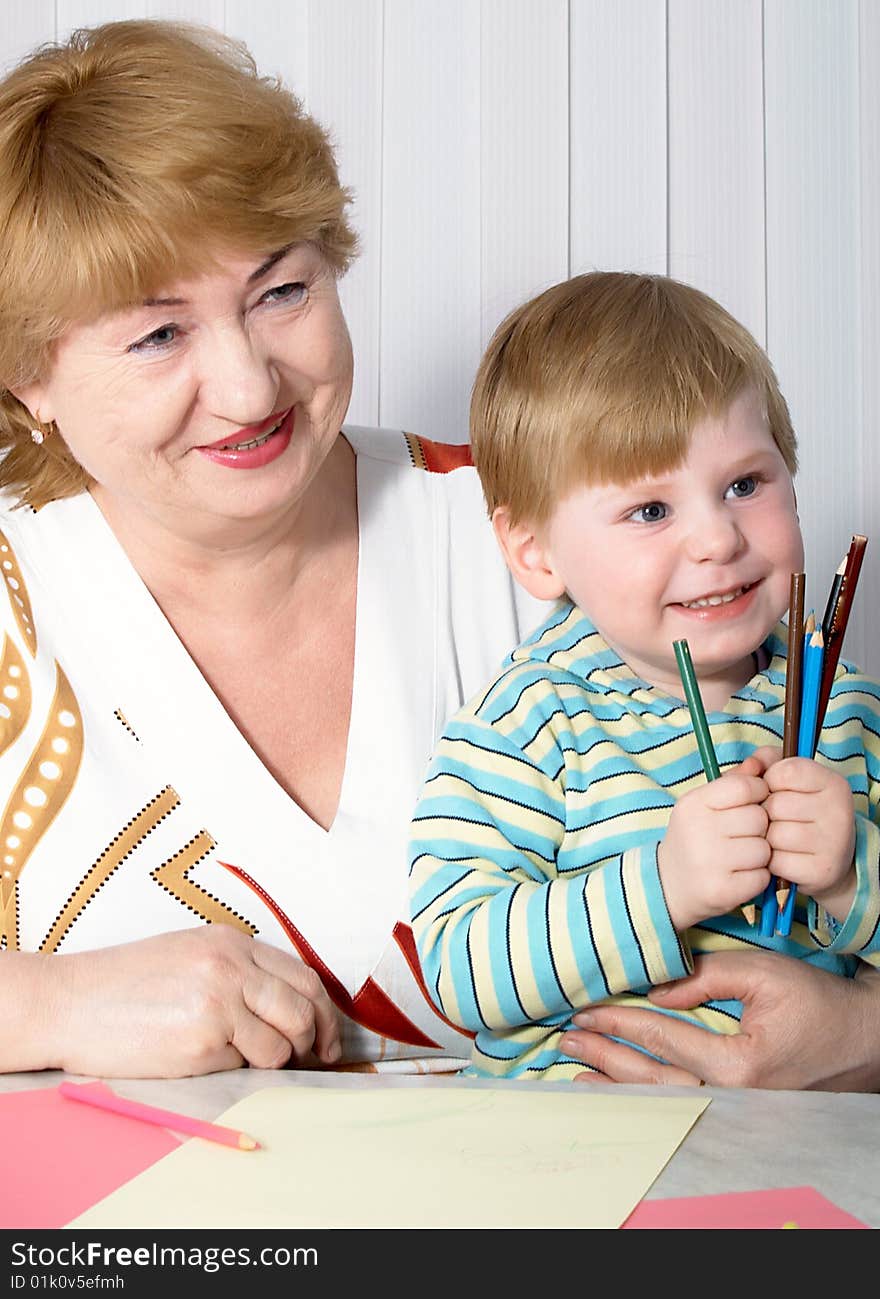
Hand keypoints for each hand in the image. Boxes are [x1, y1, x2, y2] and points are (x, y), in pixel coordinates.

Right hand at [41, 926, 341, 1077]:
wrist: (70, 1002)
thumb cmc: (124, 984)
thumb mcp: (189, 954)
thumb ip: (237, 971)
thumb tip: (285, 1008)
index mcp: (231, 943)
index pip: (303, 977)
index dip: (324, 1012)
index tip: (328, 1037)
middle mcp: (231, 968)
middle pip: (303, 1010)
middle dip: (316, 1041)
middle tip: (313, 1061)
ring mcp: (219, 1004)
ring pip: (281, 1045)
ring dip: (277, 1063)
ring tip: (252, 1063)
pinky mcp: (202, 1043)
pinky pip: (243, 1067)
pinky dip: (238, 1073)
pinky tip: (212, 1064)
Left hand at [560, 950, 879, 1090]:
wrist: (862, 1039)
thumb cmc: (815, 1002)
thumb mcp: (763, 973)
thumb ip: (705, 977)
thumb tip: (655, 990)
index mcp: (739, 1063)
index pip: (664, 1037)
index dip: (621, 1020)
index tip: (587, 1009)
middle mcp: (733, 1097)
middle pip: (653, 1078)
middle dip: (605, 1055)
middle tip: (568, 1035)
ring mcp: (736, 1111)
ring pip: (663, 1098)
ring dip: (615, 1081)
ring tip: (575, 1066)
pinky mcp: (738, 1110)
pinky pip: (680, 1101)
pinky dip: (642, 1094)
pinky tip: (615, 1088)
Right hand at [658, 759, 771, 929]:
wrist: (667, 885)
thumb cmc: (694, 838)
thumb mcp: (705, 804)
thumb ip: (735, 781)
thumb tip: (764, 759)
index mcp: (694, 803)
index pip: (745, 786)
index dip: (759, 794)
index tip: (753, 804)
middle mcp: (698, 830)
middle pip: (759, 818)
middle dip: (760, 828)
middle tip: (744, 836)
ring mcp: (709, 862)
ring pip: (764, 849)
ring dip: (761, 855)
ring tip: (742, 857)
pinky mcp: (721, 891)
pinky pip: (762, 877)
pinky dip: (757, 878)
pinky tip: (741, 875)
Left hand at [762, 753, 856, 921]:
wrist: (828, 862)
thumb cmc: (800, 812)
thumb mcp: (789, 780)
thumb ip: (766, 761)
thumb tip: (750, 764)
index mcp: (834, 783)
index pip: (785, 772)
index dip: (769, 781)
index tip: (776, 790)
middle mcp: (839, 812)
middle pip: (775, 805)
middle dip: (765, 812)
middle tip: (777, 819)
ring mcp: (833, 844)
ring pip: (773, 834)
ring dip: (766, 838)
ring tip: (779, 838)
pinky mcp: (821, 871)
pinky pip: (775, 862)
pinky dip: (771, 861)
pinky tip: (782, 857)